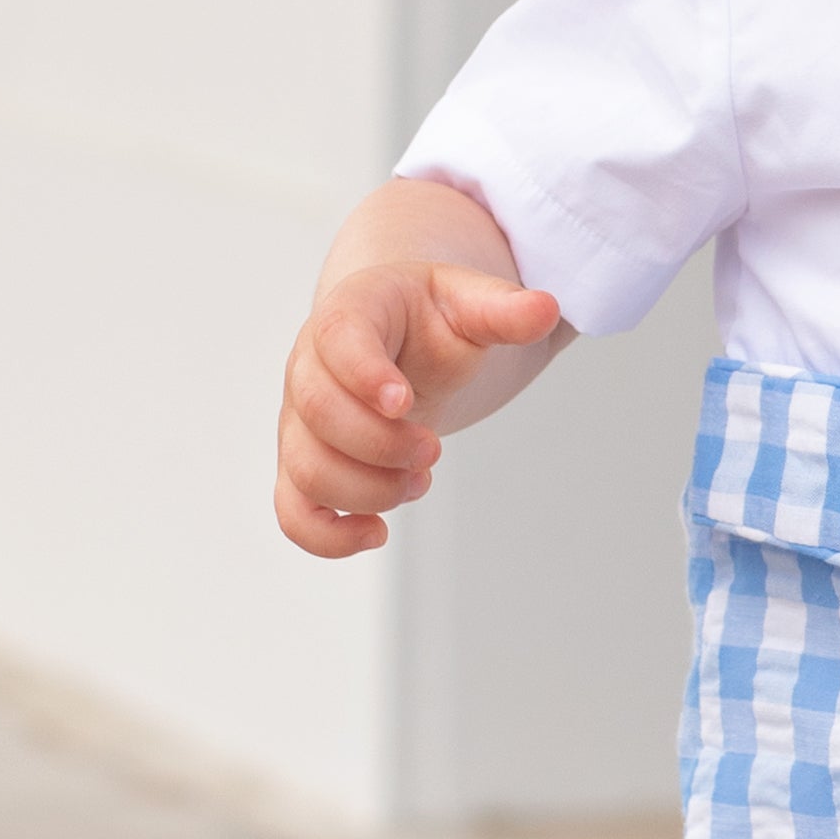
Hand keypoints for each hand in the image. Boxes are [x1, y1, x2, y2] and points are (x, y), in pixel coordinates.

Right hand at [275, 259, 560, 559]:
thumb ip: (502, 310)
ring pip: (307, 469)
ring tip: (420, 480)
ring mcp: (300, 421)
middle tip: (433, 450)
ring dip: (370, 489)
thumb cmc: (429, 321)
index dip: (365, 373)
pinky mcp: (304, 465)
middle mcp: (309, 367)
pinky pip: (292, 512)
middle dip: (382, 443)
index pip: (338, 338)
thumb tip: (547, 310)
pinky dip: (329, 537)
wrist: (399, 343)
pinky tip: (378, 533)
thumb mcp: (468, 302)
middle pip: (319, 413)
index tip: (404, 401)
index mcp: (350, 314)